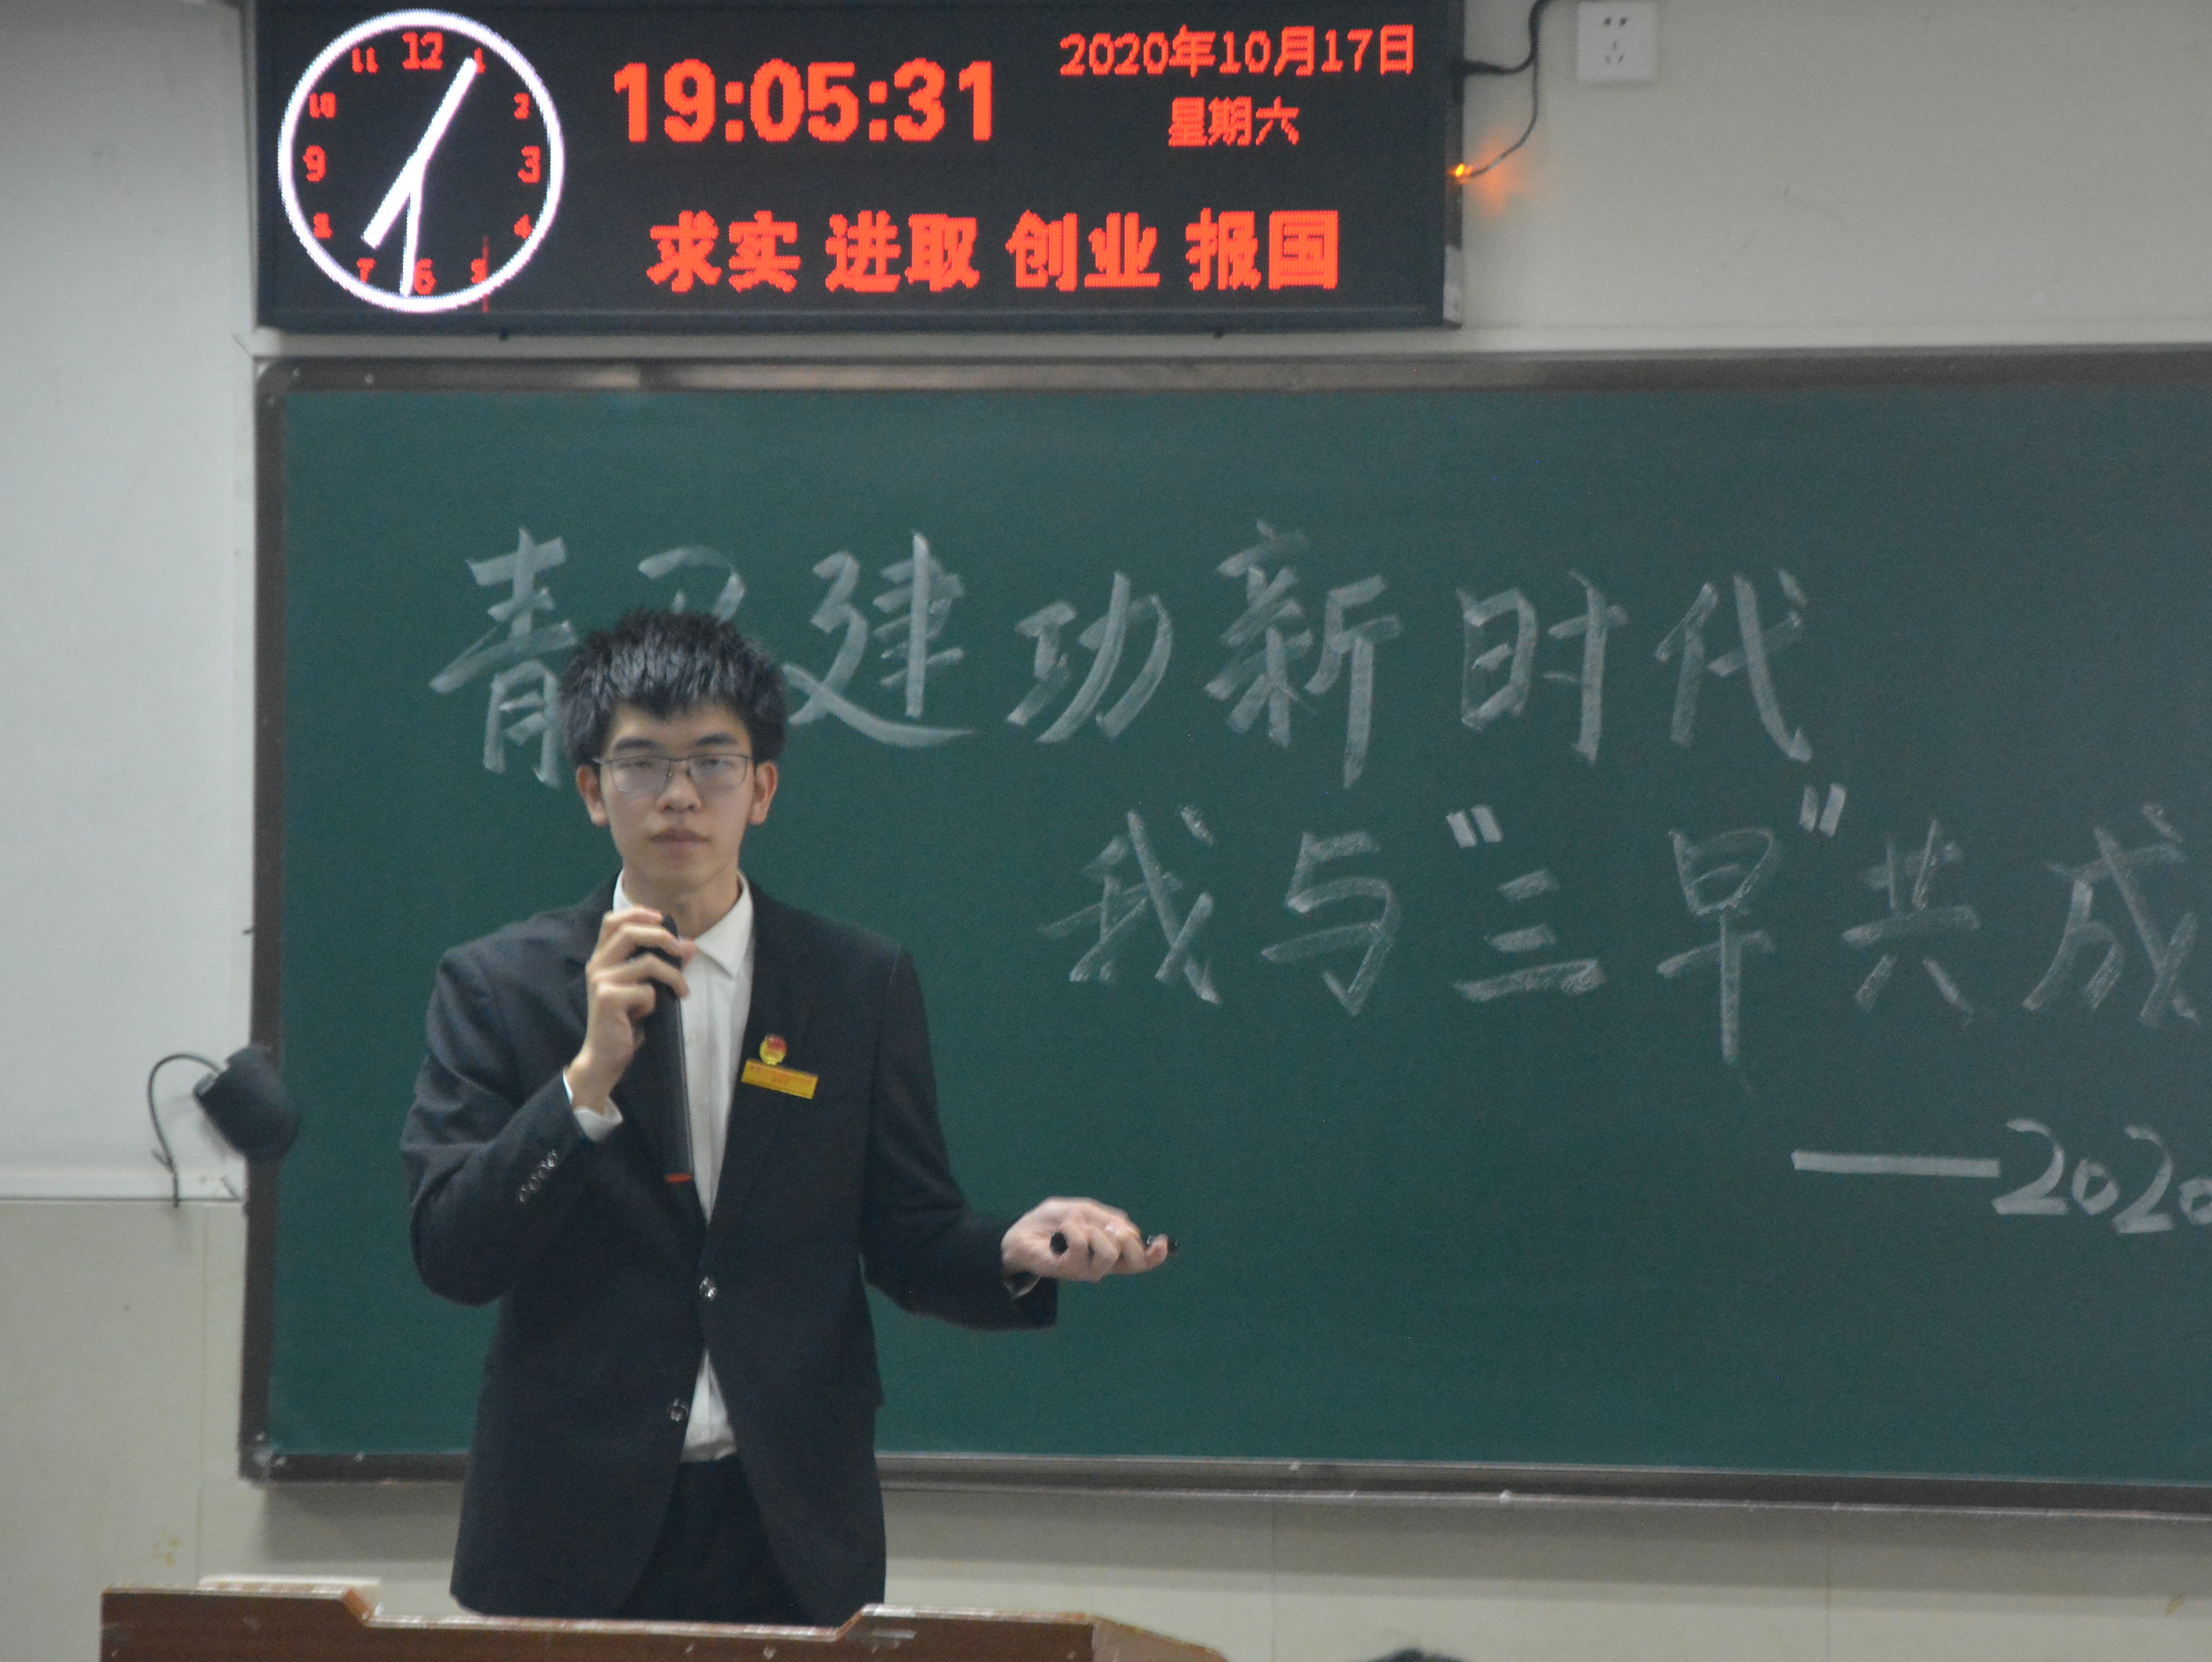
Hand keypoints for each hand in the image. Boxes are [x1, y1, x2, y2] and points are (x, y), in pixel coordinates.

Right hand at [563, 908, 694, 1110]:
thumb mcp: (646, 988)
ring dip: (673, 976)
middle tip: (682, 950)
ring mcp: (600, 981)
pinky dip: (656, 1002)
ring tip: (682, 992)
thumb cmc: (626, 1021)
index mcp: (602, 958)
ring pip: (648, 963)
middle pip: (630, 933)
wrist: (606, 1056)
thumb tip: (691, 945)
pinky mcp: (608, 999)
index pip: (612, 922)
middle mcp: (597, 965)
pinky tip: (649, 1015)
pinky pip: (646, 990)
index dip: (637, 913)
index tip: (661, 918)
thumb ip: (665, 964)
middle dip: (662, 936)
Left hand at [1002, 1197, 1170, 1283]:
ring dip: (1095, 1231)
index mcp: (1111, 1251)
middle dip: (1127, 1239)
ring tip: (1078, 1226)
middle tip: (1109, 1228)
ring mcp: (1085, 1270)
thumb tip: (1127, 1229)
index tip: (1162, 1242)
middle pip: (1134, 1262)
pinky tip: (1062, 1229)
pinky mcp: (1067, 1270)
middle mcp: (1102, 1265)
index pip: (1141, 1261)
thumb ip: (1106, 1218)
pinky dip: (1073, 1229)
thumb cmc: (1053, 1222)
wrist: (1020, 1231)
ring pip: (1109, 1254)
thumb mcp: (1084, 1210)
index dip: (1156, 1255)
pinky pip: (1081, 1245)